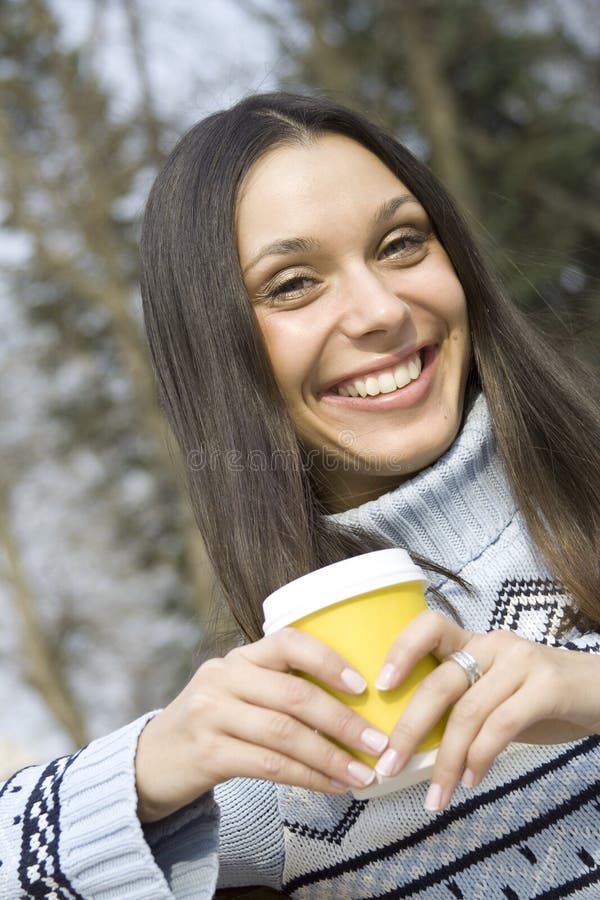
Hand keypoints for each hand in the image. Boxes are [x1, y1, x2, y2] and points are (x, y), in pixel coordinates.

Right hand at [135, 628, 388, 821]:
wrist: (151, 761)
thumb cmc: (214, 725)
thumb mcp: (239, 693)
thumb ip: (280, 688)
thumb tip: (356, 704)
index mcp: (239, 657)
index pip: (288, 641)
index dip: (328, 660)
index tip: (364, 686)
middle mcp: (223, 677)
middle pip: (294, 694)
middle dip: (343, 721)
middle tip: (379, 743)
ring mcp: (211, 714)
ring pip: (285, 734)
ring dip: (332, 757)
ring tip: (365, 775)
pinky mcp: (207, 752)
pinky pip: (269, 766)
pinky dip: (308, 777)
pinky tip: (333, 786)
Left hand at [373, 610, 599, 810]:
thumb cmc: (541, 697)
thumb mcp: (497, 691)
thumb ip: (463, 703)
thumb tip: (411, 744)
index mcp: (475, 642)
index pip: (429, 626)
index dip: (401, 651)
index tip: (380, 686)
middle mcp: (494, 644)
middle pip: (440, 683)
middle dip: (409, 729)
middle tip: (387, 766)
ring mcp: (521, 662)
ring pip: (468, 712)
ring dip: (447, 761)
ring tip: (436, 796)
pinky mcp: (547, 687)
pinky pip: (502, 725)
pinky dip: (481, 757)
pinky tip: (472, 780)